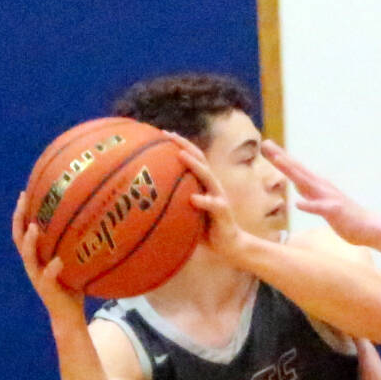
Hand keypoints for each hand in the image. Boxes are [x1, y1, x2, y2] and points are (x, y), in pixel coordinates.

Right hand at [11, 191, 85, 329]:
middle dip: (19, 218)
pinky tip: (59, 261)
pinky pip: (49, 277)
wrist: (69, 316)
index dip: (22, 213)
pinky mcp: (47, 290)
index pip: (24, 231)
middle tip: (23, 200)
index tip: (24, 193)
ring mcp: (38, 277)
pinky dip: (53, 268)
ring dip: (30, 242)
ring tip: (34, 228)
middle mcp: (33, 265)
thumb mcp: (73, 263)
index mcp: (37, 257)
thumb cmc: (74, 287)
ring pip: (28, 256)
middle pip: (19, 238)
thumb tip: (93, 224)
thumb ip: (75, 247)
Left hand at [166, 134, 249, 262]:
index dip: (179, 144)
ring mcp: (219, 197)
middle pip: (200, 158)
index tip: (162, 133)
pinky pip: (214, 205)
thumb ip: (177, 202)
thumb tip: (150, 200)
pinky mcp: (223, 213)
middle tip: (167, 134)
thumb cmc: (207, 229)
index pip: (193, 158)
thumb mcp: (189, 212)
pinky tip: (194, 199)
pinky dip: (204, 201)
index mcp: (204, 184)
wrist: (230, 245)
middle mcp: (212, 186)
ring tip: (181, 155)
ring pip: (207, 176)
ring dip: (194, 164)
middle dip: (184, 144)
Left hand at [264, 141, 380, 244]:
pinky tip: (298, 204)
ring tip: (278, 160)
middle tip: (266, 144)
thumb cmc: (346, 217)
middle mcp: (321, 187)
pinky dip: (309, 205)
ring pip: (306, 183)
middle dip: (281, 158)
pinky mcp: (335, 211)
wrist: (369, 227)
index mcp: (317, 186)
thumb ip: (310, 193)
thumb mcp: (322, 203)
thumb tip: (297, 185)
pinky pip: (320, 209)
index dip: (280, 158)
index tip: (265, 146)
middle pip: (298, 170)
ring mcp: (328, 197)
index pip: (296, 169)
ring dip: (292, 171)